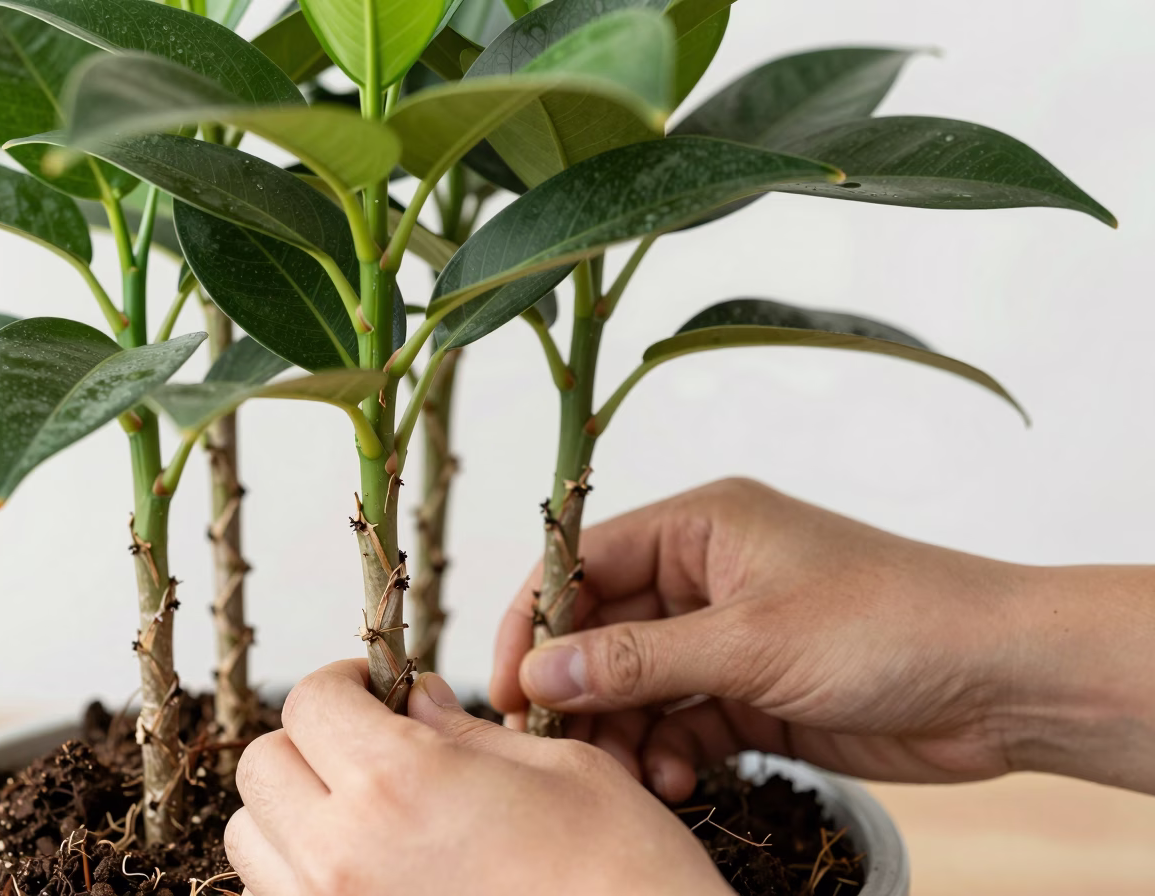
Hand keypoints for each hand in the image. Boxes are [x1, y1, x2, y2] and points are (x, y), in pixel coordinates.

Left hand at [225, 660, 730, 895]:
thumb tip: (418, 703)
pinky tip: (374, 873)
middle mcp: (344, 857)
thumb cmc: (625, 882)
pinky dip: (305, 878)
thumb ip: (466, 734)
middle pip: (263, 768)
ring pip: (254, 843)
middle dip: (311, 742)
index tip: (376, 690)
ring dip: (295, 814)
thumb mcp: (561, 772)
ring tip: (366, 815)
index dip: (344, 683)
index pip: (310, 702)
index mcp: (398, 784)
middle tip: (370, 744)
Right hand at [491, 478, 1154, 797]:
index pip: (583, 563)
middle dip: (579, 690)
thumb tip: (541, 672)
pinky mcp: (753, 692)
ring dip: (625, 732)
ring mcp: (728, 636)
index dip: (536, 621)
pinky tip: (678, 781)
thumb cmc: (890, 623)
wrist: (1002, 680)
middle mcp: (706, 574)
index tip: (507, 684)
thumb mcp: (750, 641)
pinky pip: (681, 723)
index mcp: (701, 526)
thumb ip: (639, 660)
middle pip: (603, 630)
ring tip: (631, 774)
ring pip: (638, 686)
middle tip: (559, 745)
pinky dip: (669, 754)